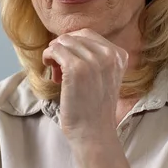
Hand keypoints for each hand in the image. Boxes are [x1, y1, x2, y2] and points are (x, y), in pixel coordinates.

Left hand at [42, 28, 128, 145]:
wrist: (93, 132)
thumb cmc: (94, 107)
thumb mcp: (104, 76)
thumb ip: (95, 56)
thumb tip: (66, 40)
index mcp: (119, 55)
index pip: (87, 34)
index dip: (72, 45)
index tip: (67, 61)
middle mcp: (109, 55)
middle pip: (74, 36)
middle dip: (63, 49)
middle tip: (59, 68)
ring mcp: (93, 60)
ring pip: (63, 42)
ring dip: (54, 54)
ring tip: (57, 73)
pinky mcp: (76, 68)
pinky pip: (54, 50)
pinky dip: (48, 57)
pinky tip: (50, 70)